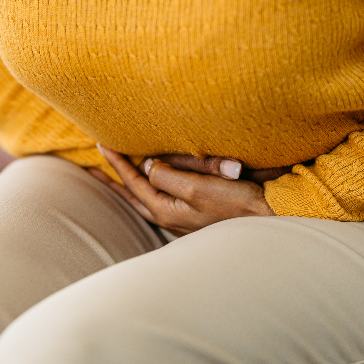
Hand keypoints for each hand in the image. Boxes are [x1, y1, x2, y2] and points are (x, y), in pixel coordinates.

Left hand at [90, 145, 279, 235]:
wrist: (270, 220)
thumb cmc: (237, 205)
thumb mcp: (197, 187)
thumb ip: (167, 176)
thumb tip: (148, 166)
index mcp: (165, 209)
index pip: (134, 181)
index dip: (117, 162)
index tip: (102, 143)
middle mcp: (169, 216)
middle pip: (133, 195)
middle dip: (113, 181)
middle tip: (92, 168)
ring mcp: (182, 218)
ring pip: (147, 199)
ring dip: (129, 187)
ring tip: (114, 177)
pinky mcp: (196, 215)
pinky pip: (164, 200)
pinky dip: (151, 191)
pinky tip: (153, 188)